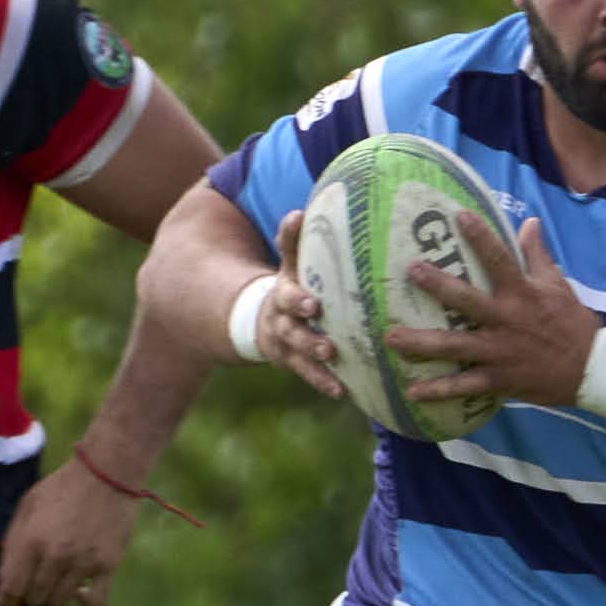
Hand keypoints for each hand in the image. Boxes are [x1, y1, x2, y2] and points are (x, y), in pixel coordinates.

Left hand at [0, 457, 137, 605]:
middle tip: (36, 578)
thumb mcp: (27, 506)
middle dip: (30, 591)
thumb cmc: (62, 487)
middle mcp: (55, 556)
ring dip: (53, 593)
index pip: (11, 587)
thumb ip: (12, 543)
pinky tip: (79, 590)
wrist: (107, 473)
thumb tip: (5, 579)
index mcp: (31, 540)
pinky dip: (83, 601)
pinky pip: (94, 601)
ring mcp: (83, 563)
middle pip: (34, 598)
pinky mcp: (108, 566)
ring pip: (59, 601)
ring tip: (58, 575)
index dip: (3, 605)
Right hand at [261, 214, 348, 400]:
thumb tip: (299, 212)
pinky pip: (310, 376)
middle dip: (308, 340)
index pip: (288, 295)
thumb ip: (292, 241)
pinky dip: (324, 384)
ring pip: (300, 358)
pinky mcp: (296, 364)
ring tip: (337, 377)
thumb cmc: (290, 286)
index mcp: (283, 295)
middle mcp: (283, 323)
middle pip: (292, 332)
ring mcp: (288, 346)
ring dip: (317, 366)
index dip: (298, 300)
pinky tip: (342, 393)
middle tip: (327, 346)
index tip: (313, 304)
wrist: (263, 320)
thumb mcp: (288, 264)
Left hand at [388, 217, 597, 407]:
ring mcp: (500, 352)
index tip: (458, 216)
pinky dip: (439, 390)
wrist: (592, 369)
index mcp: (522, 294)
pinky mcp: (500, 379)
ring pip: (455, 346)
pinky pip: (464, 387)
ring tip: (391, 338)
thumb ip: (537, 254)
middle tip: (410, 272)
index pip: (500, 259)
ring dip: (421, 342)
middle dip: (437, 286)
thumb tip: (529, 221)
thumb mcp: (558, 285)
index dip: (481, 236)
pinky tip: (412, 392)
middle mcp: (507, 320)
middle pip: (466, 301)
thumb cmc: (573, 324)